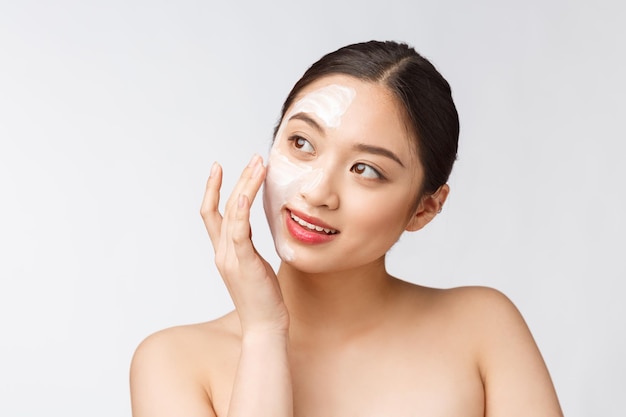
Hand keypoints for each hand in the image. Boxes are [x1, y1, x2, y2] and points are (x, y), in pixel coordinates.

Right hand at [200, 155, 288, 334]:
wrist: (264, 326)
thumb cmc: (263, 298)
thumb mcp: (254, 266)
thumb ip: (248, 247)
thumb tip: (252, 230)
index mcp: (224, 252)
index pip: (212, 214)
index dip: (213, 189)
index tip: (219, 168)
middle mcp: (222, 252)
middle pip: (223, 207)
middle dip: (237, 179)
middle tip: (253, 158)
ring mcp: (230, 257)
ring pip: (233, 213)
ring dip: (245, 186)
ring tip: (258, 165)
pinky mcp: (243, 263)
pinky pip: (239, 232)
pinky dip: (240, 211)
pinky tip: (247, 194)